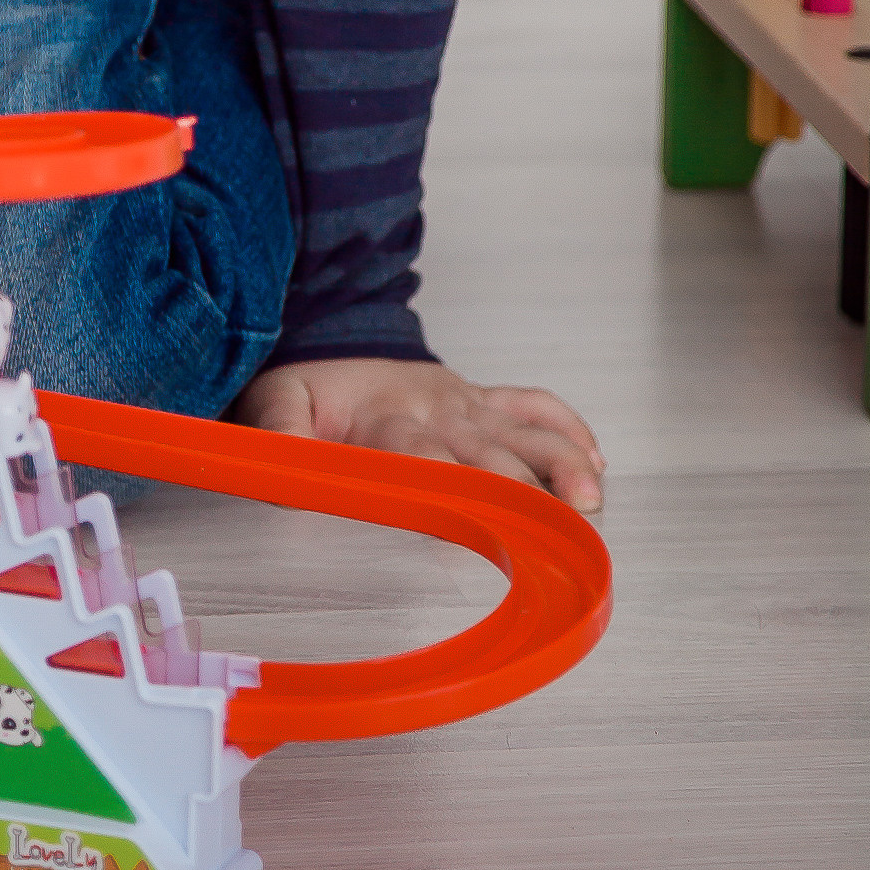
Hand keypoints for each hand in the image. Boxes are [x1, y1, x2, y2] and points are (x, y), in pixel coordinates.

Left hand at [236, 353, 604, 511]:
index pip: (425, 462)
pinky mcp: (481, 397)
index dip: (452, 496)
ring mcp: (464, 402)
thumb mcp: (273, 406)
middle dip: (522, 492)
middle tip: (554, 532)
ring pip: (523, 429)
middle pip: (488, 454)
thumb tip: (288, 479)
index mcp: (387, 420)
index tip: (476, 534)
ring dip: (560, 461)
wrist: (328, 335)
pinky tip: (595, 460)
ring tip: (591, 499)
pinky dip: (568, 427)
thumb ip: (281, 437)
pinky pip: (532, 404)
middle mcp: (435, 410)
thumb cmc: (306, 389)